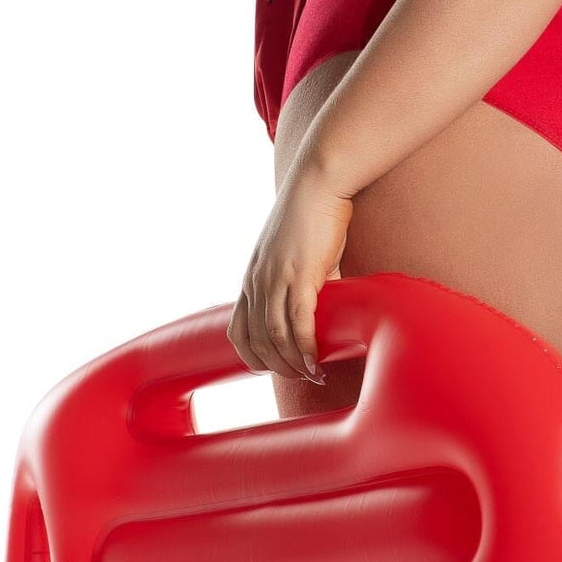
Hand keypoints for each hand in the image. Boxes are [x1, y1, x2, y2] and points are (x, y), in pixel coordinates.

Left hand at [228, 151, 354, 382]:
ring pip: (275, 337)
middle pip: (255, 340)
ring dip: (292, 363)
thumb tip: (324, 301)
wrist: (320, 183)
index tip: (275, 368)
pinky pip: (297, 323)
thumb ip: (304, 279)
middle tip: (300, 378)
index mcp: (252, 277)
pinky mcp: (299, 275)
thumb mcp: (297, 252)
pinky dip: (305, 348)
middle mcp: (256, 281)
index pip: (237, 330)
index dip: (252, 356)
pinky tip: (316, 362)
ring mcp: (275, 278)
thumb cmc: (314, 214)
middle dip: (276, 366)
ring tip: (312, 376)